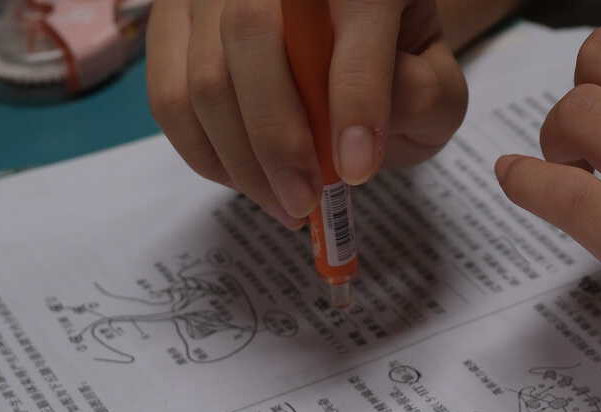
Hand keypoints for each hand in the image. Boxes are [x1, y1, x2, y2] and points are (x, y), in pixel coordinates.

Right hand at [147, 0, 468, 228]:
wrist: (348, 39)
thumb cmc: (392, 65)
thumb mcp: (432, 83)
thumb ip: (421, 98)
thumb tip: (354, 143)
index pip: (355, 20)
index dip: (355, 100)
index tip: (356, 172)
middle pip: (250, 32)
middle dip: (276, 138)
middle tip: (303, 202)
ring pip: (205, 73)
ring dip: (241, 160)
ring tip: (283, 203)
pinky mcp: (172, 19)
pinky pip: (168, 97)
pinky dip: (206, 154)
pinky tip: (246, 179)